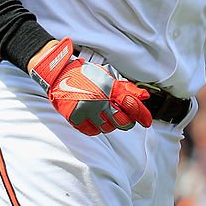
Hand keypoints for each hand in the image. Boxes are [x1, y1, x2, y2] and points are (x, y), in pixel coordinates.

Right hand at [29, 37, 151, 134]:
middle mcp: (100, 100)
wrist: (59, 74)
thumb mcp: (107, 76)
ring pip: (108, 128)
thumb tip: (143, 96)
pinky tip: (93, 118)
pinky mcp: (76, 118)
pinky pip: (92, 131)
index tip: (147, 121)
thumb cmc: (84, 74)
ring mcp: (87, 110)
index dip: (142, 114)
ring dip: (109, 123)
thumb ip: (125, 88)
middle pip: (122, 122)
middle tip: (122, 116)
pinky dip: (95, 127)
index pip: (131, 103)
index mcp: (109, 87)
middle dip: (126, 121)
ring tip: (103, 113)